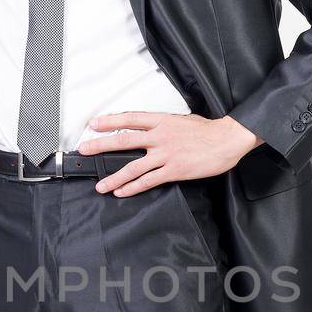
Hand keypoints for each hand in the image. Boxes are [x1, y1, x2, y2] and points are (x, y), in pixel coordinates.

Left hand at [77, 111, 262, 194]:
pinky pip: (148, 181)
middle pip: (124, 140)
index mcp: (162, 121)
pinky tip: (122, 192)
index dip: (109, 121)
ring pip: (133, 166)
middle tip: (85, 150)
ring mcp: (166, 154)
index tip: (94, 124)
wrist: (226, 140)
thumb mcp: (182, 120)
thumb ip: (163, 125)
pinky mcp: (174, 170)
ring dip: (113, 177)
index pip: (130, 119)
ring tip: (100, 185)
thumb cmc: (207, 131)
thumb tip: (150, 129)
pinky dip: (133, 187)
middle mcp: (160, 136)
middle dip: (101, 145)